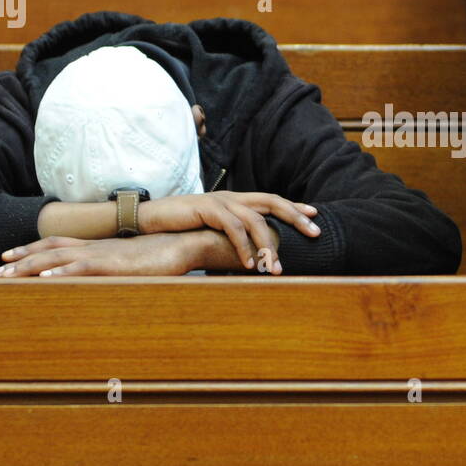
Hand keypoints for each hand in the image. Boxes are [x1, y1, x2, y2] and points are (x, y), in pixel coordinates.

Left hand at [0, 234, 198, 277]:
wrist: (184, 244)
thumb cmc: (163, 257)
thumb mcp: (132, 264)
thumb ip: (115, 270)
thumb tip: (103, 281)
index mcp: (98, 247)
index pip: (58, 243)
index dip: (32, 248)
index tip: (10, 254)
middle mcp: (95, 247)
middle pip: (50, 248)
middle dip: (21, 259)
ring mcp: (103, 254)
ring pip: (57, 256)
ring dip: (29, 264)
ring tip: (7, 273)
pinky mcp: (114, 264)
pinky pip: (82, 266)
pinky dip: (61, 271)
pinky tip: (44, 278)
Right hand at [139, 191, 318, 270]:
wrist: (150, 218)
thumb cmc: (182, 226)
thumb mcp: (212, 228)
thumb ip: (232, 233)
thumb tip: (252, 250)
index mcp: (235, 200)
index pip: (272, 199)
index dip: (294, 206)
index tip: (315, 216)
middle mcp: (232, 197)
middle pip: (272, 202)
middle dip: (296, 217)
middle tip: (314, 233)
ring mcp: (220, 201)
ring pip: (255, 220)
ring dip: (268, 245)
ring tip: (276, 268)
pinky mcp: (207, 208)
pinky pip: (233, 228)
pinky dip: (244, 247)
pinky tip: (248, 264)